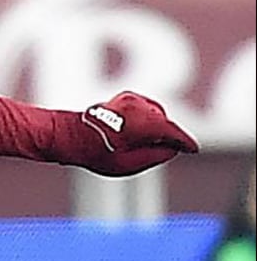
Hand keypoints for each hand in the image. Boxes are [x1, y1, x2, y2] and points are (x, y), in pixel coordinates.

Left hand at [58, 92, 195, 175]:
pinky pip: (146, 110)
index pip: (172, 131)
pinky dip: (146, 120)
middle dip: (167, 136)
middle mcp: (138, 106)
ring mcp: (131, 98)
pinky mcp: (125, 96)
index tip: (194, 149)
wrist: (67, 135)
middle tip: (164, 151)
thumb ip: (156, 156)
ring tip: (138, 144)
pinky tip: (133, 133)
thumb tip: (173, 148)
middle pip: (164, 123)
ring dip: (155, 128)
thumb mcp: (128, 164)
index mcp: (141, 122)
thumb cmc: (94, 153)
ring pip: (156, 115)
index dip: (185, 141)